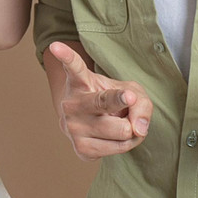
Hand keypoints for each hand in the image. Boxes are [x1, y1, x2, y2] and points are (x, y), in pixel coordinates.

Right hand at [48, 41, 152, 159]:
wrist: (92, 123)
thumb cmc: (112, 101)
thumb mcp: (130, 89)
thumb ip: (141, 102)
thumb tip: (138, 129)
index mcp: (78, 82)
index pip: (74, 68)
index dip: (67, 57)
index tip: (56, 47)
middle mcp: (71, 104)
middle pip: (107, 103)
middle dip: (129, 105)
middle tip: (130, 101)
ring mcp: (73, 129)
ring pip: (122, 131)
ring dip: (132, 128)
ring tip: (122, 122)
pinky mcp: (81, 150)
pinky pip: (119, 148)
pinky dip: (127, 143)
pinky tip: (117, 136)